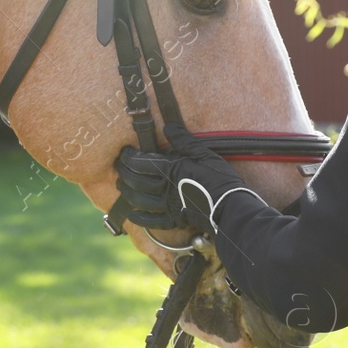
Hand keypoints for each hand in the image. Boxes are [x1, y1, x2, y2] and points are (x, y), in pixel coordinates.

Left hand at [113, 123, 251, 236]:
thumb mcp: (204, 153)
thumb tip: (168, 126)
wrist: (230, 207)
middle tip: (118, 167)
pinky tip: (133, 216)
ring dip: (127, 193)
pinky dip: (140, 219)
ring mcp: (168, 205)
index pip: (141, 162)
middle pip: (135, 181)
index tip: (124, 152)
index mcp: (170, 169)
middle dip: (123, 173)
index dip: (129, 157)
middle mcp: (165, 188)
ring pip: (139, 200)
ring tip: (121, 187)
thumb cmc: (219, 178)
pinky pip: (152, 221)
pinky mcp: (175, 219)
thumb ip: (184, 140)